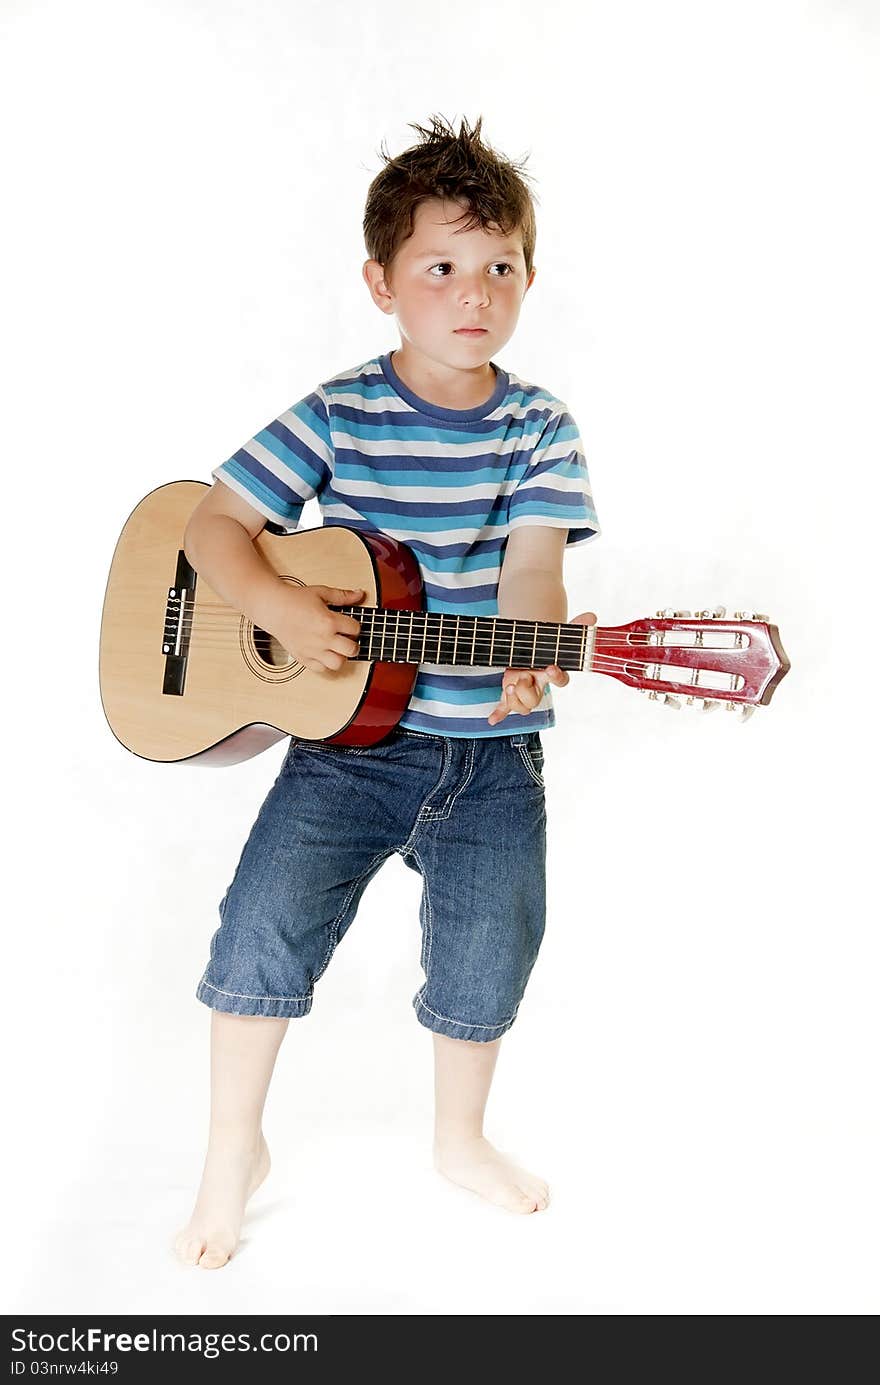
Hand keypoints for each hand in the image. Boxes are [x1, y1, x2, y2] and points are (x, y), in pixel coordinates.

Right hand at [265, 584, 364, 672]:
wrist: (274, 608)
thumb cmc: (295, 599)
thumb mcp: (321, 592)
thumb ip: (342, 596)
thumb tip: (359, 594)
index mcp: (329, 621)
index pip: (355, 629)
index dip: (354, 626)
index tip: (349, 625)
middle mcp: (323, 638)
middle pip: (352, 650)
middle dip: (353, 644)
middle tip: (347, 639)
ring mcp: (313, 650)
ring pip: (338, 663)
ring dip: (341, 656)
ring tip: (336, 648)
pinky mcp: (303, 658)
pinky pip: (321, 669)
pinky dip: (325, 664)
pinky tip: (323, 653)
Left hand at [486, 610, 596, 725]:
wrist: (530, 651)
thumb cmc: (546, 647)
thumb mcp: (557, 636)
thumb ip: (575, 627)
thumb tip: (592, 616)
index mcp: (552, 674)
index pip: (561, 680)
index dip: (557, 676)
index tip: (551, 668)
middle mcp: (539, 687)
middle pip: (536, 700)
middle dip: (526, 691)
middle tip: (521, 678)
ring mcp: (524, 692)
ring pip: (522, 707)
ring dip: (514, 699)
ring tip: (509, 686)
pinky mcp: (511, 694)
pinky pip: (506, 708)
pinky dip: (499, 714)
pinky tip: (492, 720)